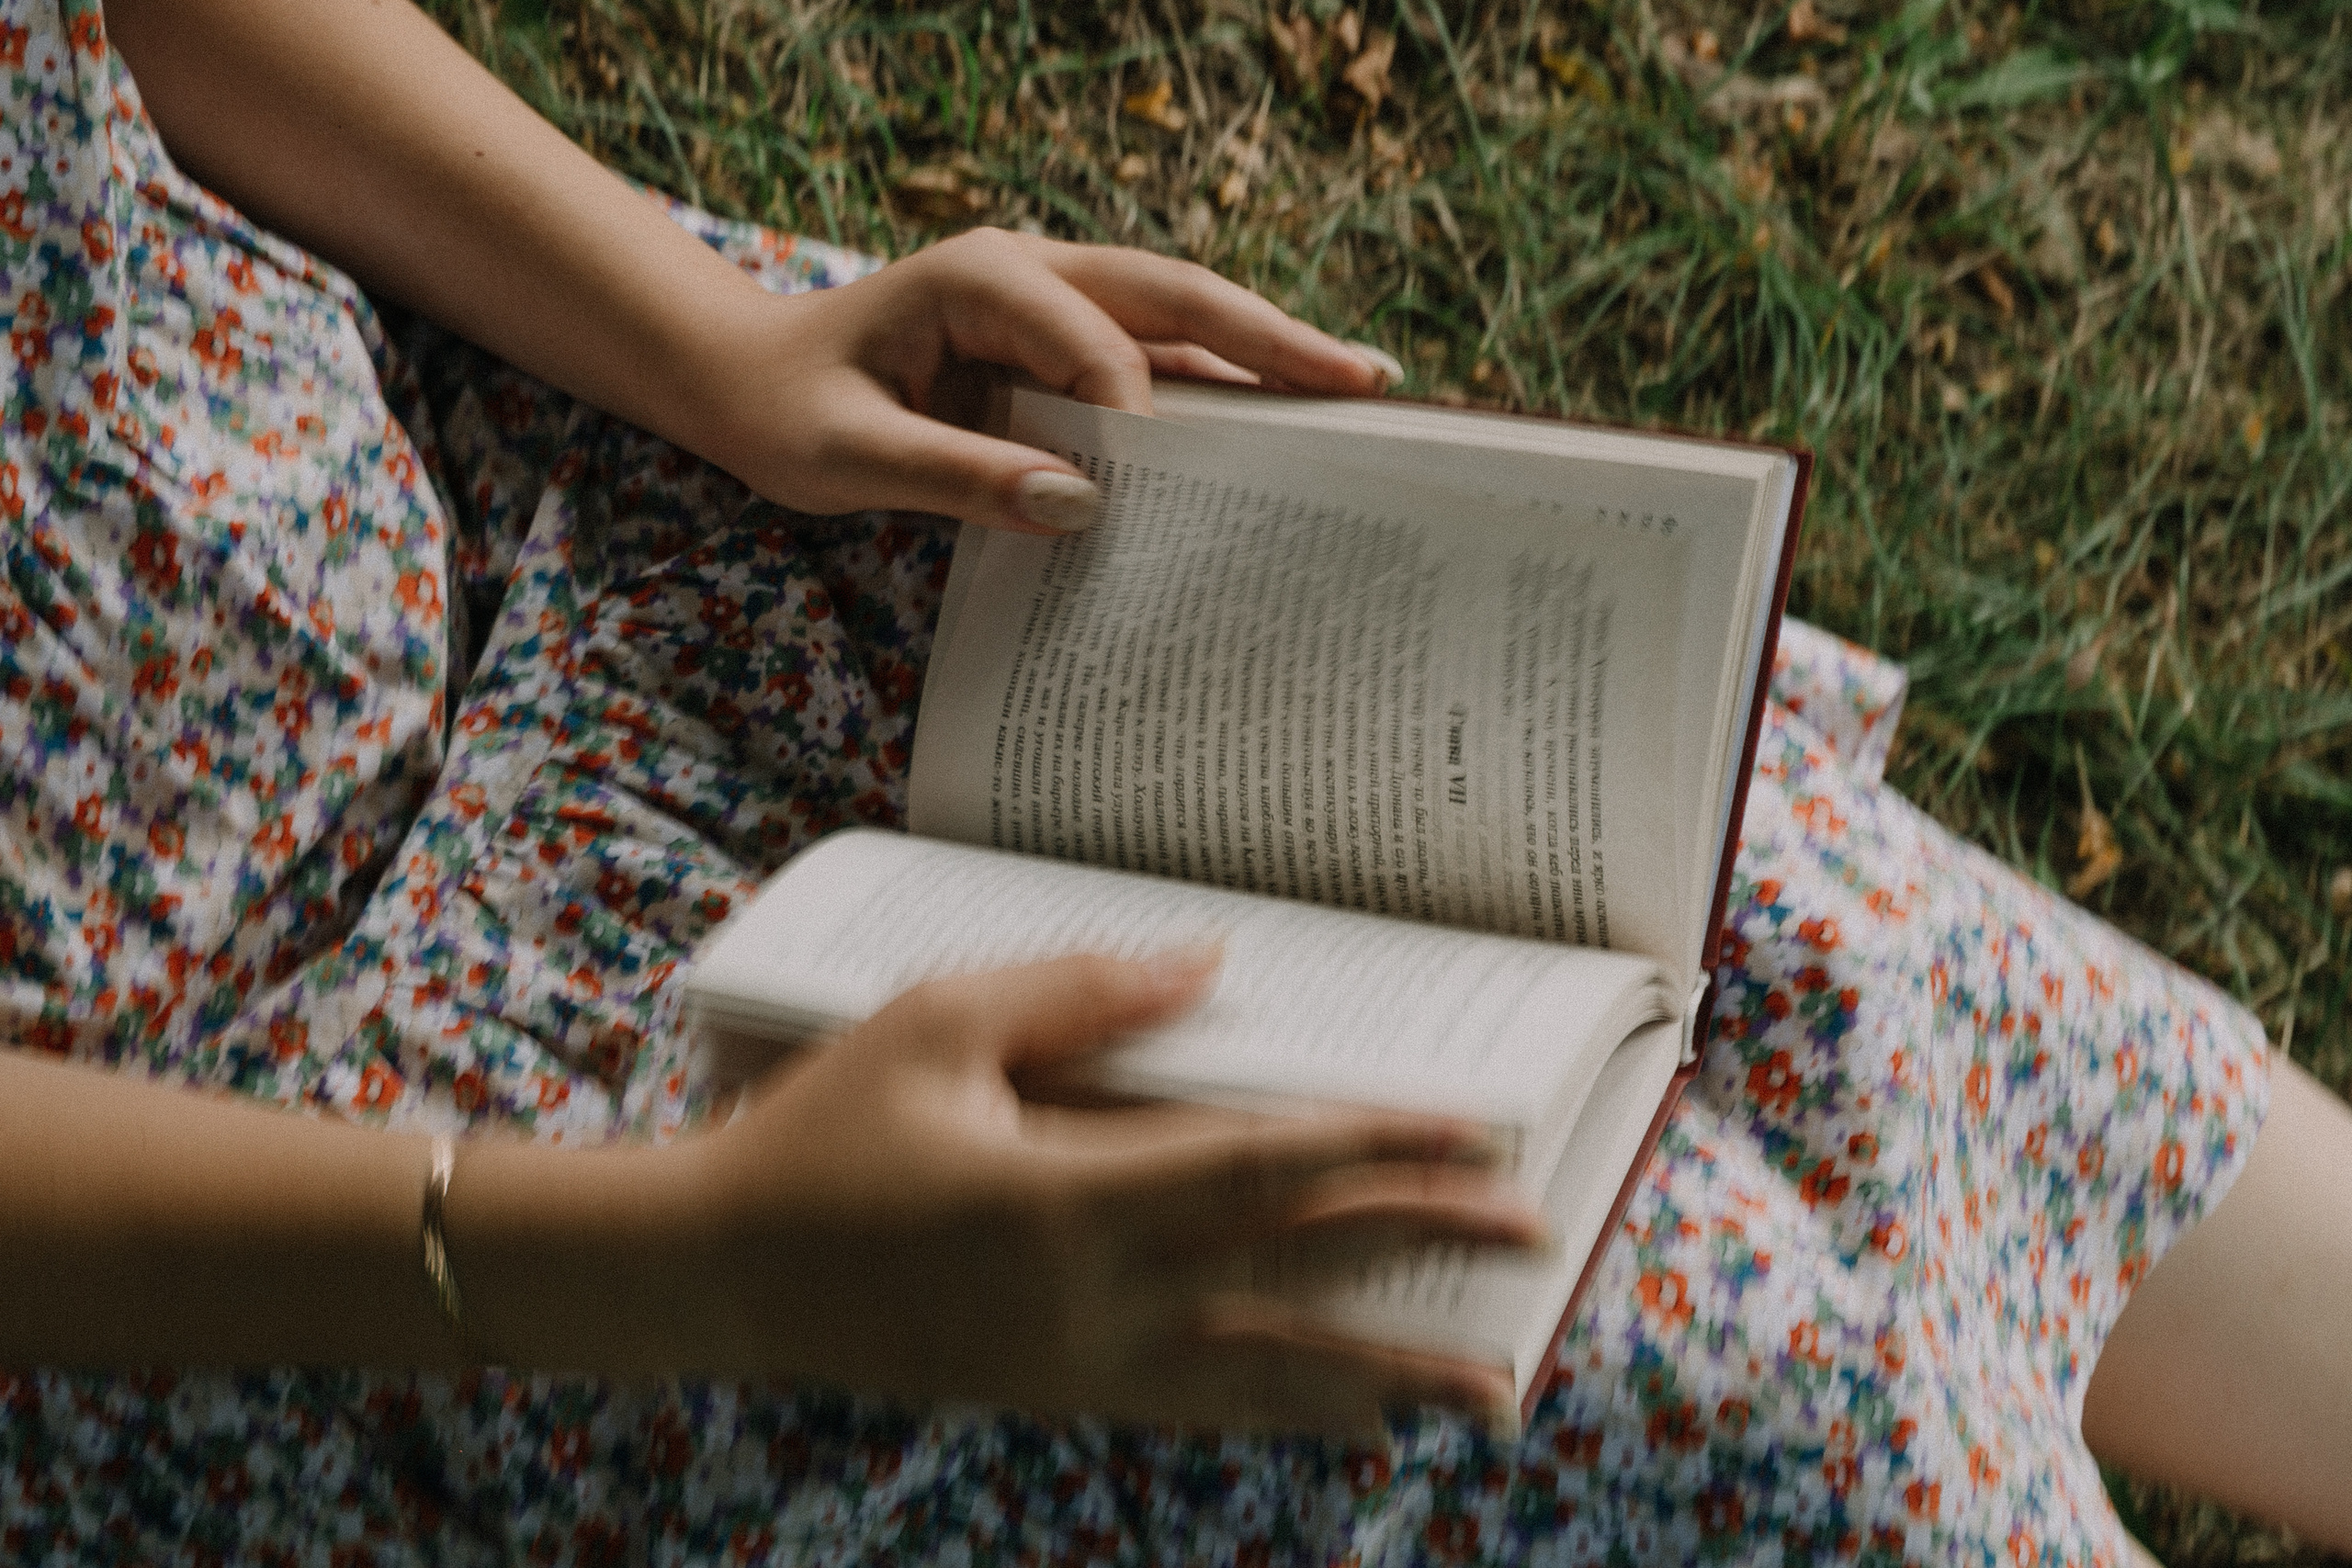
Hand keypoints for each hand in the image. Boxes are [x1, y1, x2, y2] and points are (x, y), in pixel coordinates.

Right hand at [677, 951, 1539, 1435]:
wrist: (718, 1274)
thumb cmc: (818, 1130)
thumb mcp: (936, 1025)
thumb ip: (1078, 995)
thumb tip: (1210, 964)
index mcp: (1059, 1203)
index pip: (1258, 1172)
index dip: (1375, 1149)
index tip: (1472, 1133)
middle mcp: (1087, 1303)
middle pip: (1288, 1272)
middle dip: (1418, 1250)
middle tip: (1533, 1238)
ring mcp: (1074, 1365)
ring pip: (1263, 1372)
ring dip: (1383, 1376)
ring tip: (1485, 1389)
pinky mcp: (1053, 1393)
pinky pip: (1197, 1404)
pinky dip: (1286, 1408)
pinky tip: (1348, 1416)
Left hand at [692, 229, 1393, 534]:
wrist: (746, 380)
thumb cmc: (786, 411)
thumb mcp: (852, 455)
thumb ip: (960, 475)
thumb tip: (1080, 506)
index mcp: (981, 278)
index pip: (1092, 337)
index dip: (1133, 409)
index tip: (1150, 490)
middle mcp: (1033, 272)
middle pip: (1175, 298)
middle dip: (1272, 339)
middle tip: (1365, 382)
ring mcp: (1054, 304)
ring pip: (1179, 322)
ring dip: (1265, 356)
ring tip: (1354, 392)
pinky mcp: (1059, 344)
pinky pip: (1154, 361)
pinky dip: (1217, 390)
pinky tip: (1276, 424)